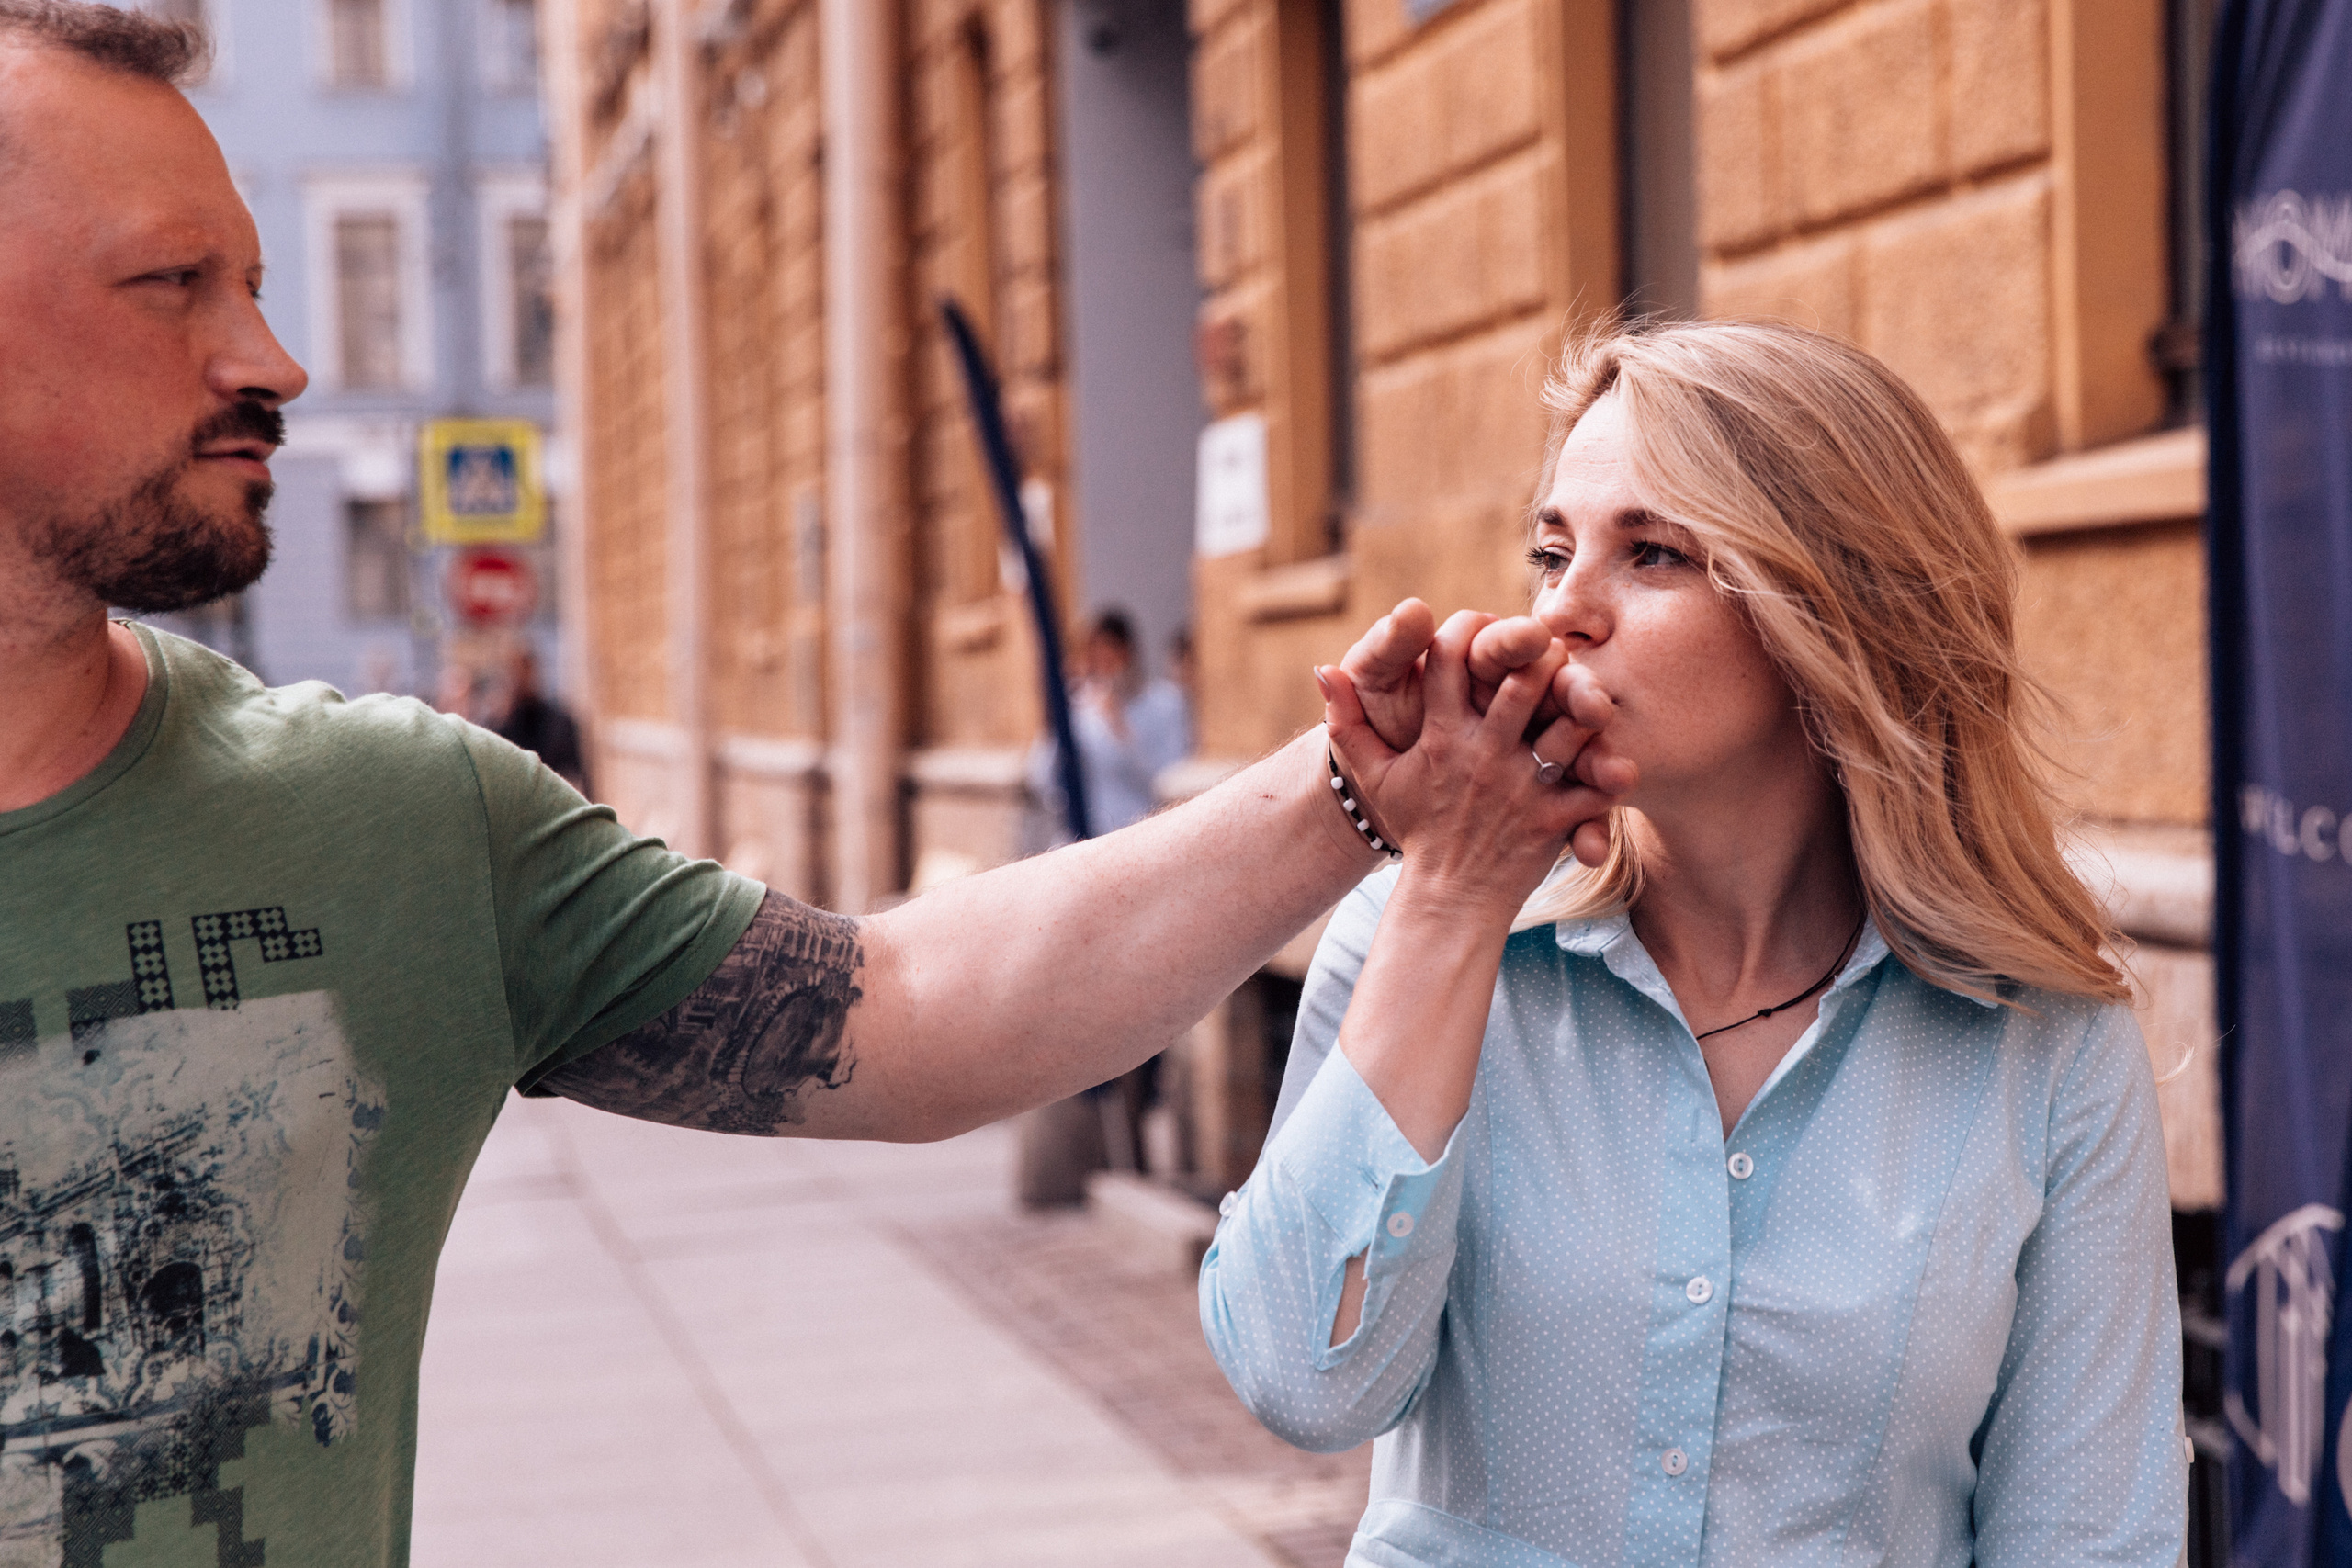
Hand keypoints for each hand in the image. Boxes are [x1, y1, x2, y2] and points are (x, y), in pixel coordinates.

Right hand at [1320, 612, 1633, 892]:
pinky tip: (1616, 758)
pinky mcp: (1552, 819)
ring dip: (1583, 704)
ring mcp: (1521, 787)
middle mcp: (1483, 755)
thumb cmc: (1416, 827)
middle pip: (1522, 683)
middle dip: (1541, 655)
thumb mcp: (1374, 775)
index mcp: (1443, 736)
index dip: (1471, 630)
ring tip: (1589, 691)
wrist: (1447, 897)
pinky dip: (1610, 775)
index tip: (1486, 623)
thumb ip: (1347, 722)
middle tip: (1552, 645)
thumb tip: (1322, 669)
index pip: (1452, 661)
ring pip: (1565, 728)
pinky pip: (1592, 789)